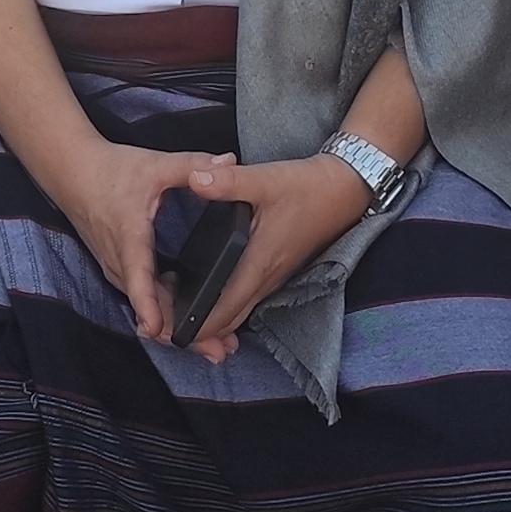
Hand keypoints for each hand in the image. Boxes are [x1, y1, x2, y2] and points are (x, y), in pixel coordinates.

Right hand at [33, 136, 216, 349]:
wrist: (72, 174)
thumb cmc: (111, 170)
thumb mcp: (155, 164)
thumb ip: (193, 166)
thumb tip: (229, 161)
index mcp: (129, 236)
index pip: (138, 276)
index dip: (148, 303)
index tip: (158, 328)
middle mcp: (120, 261)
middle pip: (149, 306)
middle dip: (181, 331)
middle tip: (219, 350)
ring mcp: (118, 269)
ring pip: (148, 307)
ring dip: (177, 328)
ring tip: (215, 347)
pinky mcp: (121, 271)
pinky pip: (145, 299)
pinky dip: (166, 315)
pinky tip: (193, 323)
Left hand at [173, 154, 378, 362]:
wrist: (346, 189)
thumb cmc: (308, 186)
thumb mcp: (266, 179)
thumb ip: (227, 182)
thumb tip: (194, 179)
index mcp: (259, 262)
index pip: (224, 309)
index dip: (196, 325)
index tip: (168, 332)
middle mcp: (267, 278)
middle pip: (229, 320)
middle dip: (199, 330)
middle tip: (164, 328)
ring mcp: (274, 277)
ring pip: (239, 312)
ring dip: (213, 320)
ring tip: (177, 315)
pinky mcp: (277, 270)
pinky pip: (247, 299)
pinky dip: (226, 307)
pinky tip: (206, 295)